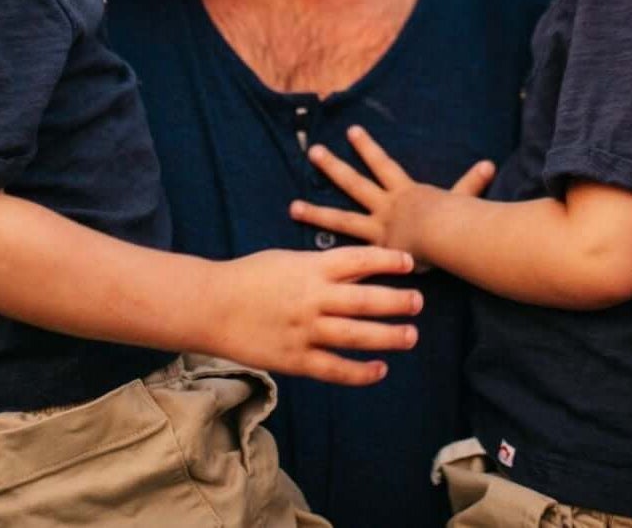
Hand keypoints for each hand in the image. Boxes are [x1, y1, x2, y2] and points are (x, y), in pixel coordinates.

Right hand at [205, 245, 422, 385]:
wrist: (212, 306)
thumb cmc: (251, 277)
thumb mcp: (289, 259)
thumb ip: (323, 266)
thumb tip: (360, 268)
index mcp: (311, 268)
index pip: (359, 261)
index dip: (387, 261)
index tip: (409, 262)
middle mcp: (313, 298)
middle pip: (365, 300)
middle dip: (397, 302)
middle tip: (419, 302)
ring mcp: (305, 331)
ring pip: (356, 336)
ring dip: (388, 336)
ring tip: (411, 336)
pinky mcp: (295, 359)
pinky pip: (335, 368)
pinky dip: (360, 372)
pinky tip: (380, 370)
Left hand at [290, 125, 495, 259]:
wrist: (448, 236)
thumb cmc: (457, 217)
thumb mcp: (462, 197)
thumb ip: (471, 183)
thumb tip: (489, 164)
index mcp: (405, 192)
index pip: (382, 164)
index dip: (368, 148)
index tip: (351, 131)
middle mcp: (386, 207)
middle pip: (354, 183)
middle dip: (333, 167)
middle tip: (313, 152)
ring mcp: (378, 229)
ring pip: (341, 219)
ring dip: (316, 212)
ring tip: (292, 207)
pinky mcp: (376, 253)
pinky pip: (349, 254)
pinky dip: (332, 257)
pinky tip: (308, 260)